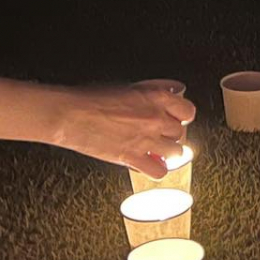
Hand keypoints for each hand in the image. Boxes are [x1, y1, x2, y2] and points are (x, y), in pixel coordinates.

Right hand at [49, 80, 195, 176]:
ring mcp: (146, 140)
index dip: (182, 116)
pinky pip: (159, 171)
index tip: (176, 118)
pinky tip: (149, 165)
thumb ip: (147, 95)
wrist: (71, 114)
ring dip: (167, 152)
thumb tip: (161, 97)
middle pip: (180, 132)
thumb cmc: (91, 98)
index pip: (187, 110)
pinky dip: (156, 170)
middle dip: (170, 134)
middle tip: (159, 134)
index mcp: (155, 97)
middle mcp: (155, 119)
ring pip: (176, 152)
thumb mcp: (125, 88)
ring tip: (156, 150)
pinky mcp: (133, 158)